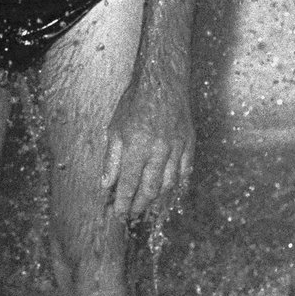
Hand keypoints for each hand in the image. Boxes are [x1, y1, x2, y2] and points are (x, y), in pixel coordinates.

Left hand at [102, 78, 194, 220]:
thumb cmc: (135, 103)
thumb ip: (111, 160)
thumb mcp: (115, 129)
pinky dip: (178, 183)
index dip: (123, 203)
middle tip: (132, 214)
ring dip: (157, 199)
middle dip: (139, 205)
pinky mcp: (189, 142)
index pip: (128, 184)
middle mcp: (158, 150)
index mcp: (137, 147)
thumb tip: (106, 184)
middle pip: (150, 189)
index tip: (118, 214)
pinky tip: (170, 189)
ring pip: (169, 183)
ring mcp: (177, 147)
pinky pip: (185, 170)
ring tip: (148, 204)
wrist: (163, 81)